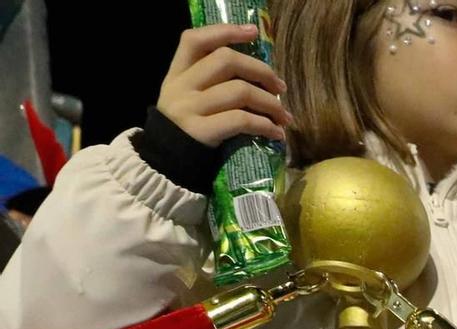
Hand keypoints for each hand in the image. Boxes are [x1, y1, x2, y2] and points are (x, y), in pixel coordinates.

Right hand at [157, 23, 288, 147]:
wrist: (166, 164)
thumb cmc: (189, 128)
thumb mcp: (189, 97)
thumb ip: (211, 81)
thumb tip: (259, 73)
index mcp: (177, 72)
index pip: (195, 39)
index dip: (225, 31)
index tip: (253, 32)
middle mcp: (180, 86)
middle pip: (226, 60)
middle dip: (261, 70)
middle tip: (280, 87)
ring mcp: (189, 108)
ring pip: (239, 91)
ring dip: (270, 103)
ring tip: (284, 116)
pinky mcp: (201, 132)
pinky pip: (241, 120)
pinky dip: (265, 125)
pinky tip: (276, 133)